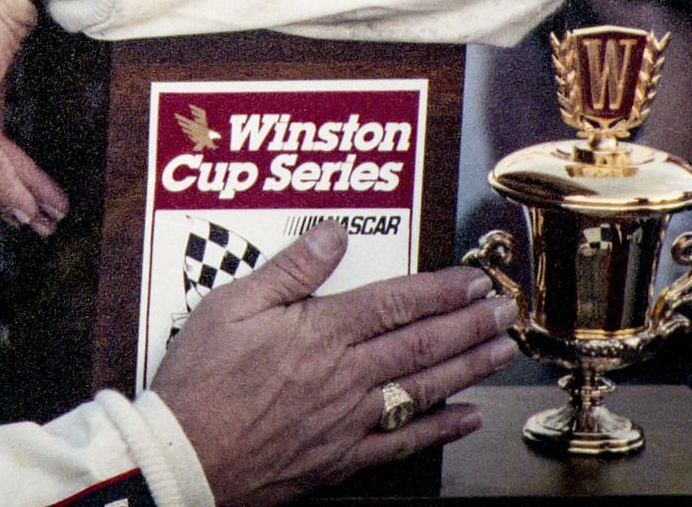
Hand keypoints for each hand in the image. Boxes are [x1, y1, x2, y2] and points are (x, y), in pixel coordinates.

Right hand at [152, 223, 515, 504]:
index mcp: (321, 332)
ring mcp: (348, 419)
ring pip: (424, 387)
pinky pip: (403, 441)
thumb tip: (332, 235)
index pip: (396, 302)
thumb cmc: (201, 380)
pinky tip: (467, 417)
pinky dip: (441, 429)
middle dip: (471, 323)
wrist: (186, 456)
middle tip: (505, 309)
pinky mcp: (341, 456)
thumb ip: (289, 270)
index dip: (441, 289)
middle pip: (422, 343)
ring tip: (500, 350)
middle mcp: (346, 375)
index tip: (473, 279)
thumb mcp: (231, 305)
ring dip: (468, 366)